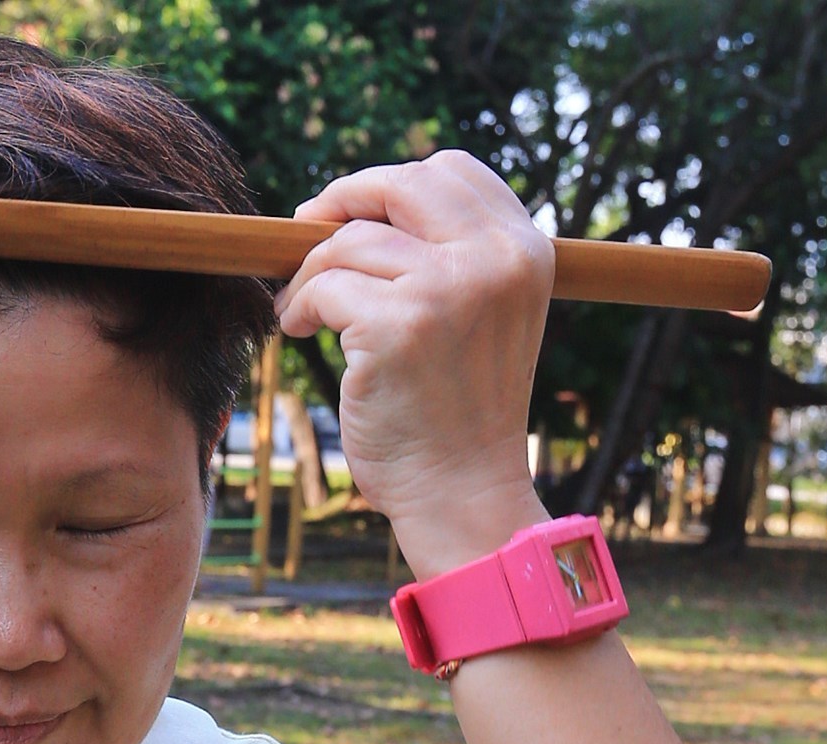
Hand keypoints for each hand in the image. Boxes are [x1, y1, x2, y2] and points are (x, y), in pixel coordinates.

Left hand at [275, 150, 554, 577]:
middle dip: (342, 201)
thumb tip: (357, 204)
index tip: (353, 214)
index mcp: (527, 249)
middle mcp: (497, 259)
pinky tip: (301, 331)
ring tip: (305, 311)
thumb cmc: (456, 409)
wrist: (461, 490)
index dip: (390, 183)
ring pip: (349, 240)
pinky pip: (323, 286)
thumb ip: (450, 256)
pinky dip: (299, 307)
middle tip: (305, 232)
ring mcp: (449, 288)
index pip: (453, 170)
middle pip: (401, 183)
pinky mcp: (398, 324)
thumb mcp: (480, 315)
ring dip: (311, 273)